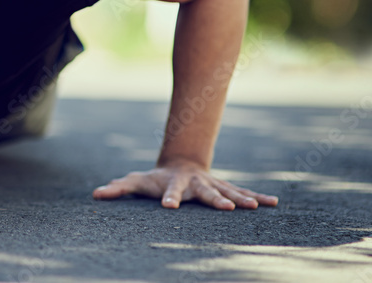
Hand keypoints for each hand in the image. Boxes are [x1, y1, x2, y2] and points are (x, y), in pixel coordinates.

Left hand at [91, 159, 277, 209]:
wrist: (180, 163)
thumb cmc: (154, 178)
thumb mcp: (135, 182)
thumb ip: (118, 188)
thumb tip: (96, 194)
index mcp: (174, 184)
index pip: (170, 191)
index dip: (168, 198)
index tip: (168, 207)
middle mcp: (196, 183)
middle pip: (205, 192)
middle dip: (216, 199)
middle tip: (226, 208)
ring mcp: (213, 184)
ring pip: (229, 190)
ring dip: (242, 198)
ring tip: (255, 207)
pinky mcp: (225, 187)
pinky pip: (243, 192)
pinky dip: (258, 197)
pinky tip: (275, 203)